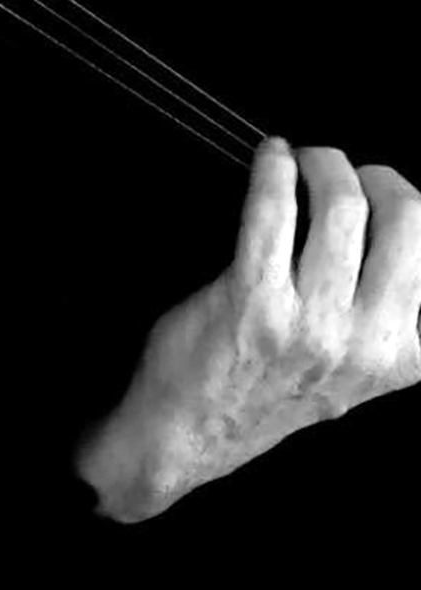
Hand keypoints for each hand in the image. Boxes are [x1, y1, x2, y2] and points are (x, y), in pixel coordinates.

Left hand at [77, 137, 420, 521]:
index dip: (397, 198)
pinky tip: (268, 157)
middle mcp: (366, 341)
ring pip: (340, 207)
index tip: (373, 183)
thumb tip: (384, 224)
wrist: (189, 432)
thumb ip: (380, 313)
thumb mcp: (351, 371)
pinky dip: (272, 171)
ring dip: (318, 163)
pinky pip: (272, 212)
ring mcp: (311, 323)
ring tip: (299, 158)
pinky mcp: (253, 300)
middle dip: (366, 172)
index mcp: (402, 355)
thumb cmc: (263, 390)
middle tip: (332, 163)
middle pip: (398, 217)